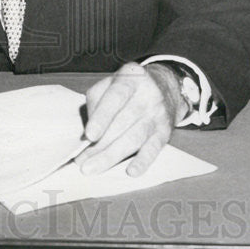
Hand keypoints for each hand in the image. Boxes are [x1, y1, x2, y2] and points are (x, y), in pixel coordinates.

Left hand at [75, 62, 184, 176]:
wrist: (167, 87)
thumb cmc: (129, 88)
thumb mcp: (112, 82)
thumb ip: (96, 100)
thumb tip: (88, 131)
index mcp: (130, 77)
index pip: (115, 98)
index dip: (102, 117)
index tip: (89, 135)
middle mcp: (147, 94)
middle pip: (122, 123)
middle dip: (100, 145)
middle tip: (81, 161)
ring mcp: (157, 114)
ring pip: (134, 138)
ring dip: (112, 156)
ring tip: (92, 168)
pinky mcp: (165, 132)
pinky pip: (154, 148)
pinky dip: (143, 161)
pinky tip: (131, 171)